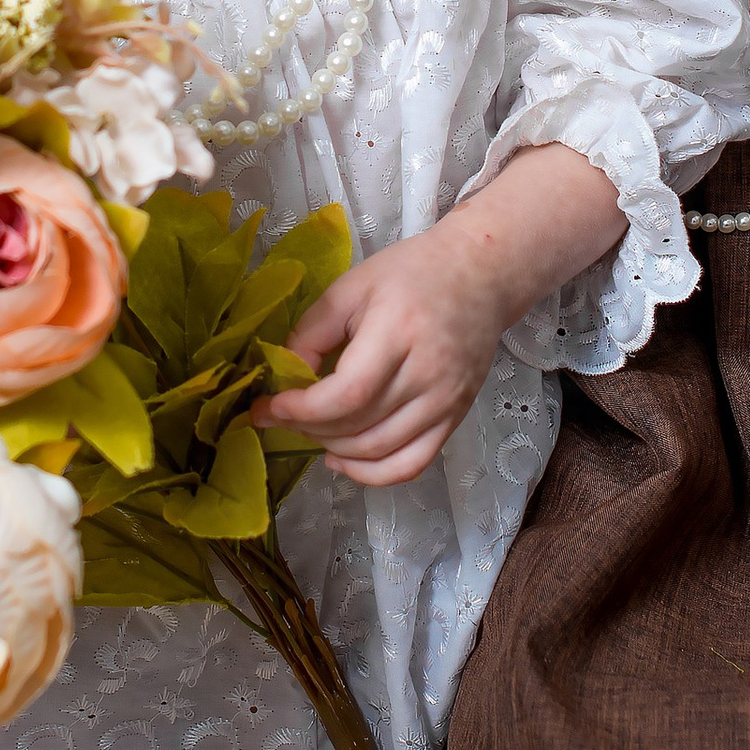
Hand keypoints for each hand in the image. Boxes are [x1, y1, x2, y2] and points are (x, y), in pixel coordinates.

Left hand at [266, 145, 623, 487]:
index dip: (302, 409)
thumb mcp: (351, 287)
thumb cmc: (411, 275)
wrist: (480, 277)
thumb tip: (287, 379)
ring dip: (332, 448)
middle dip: (307, 427)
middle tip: (279, 415)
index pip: (347, 393)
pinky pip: (411, 464)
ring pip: (379, 450)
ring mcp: (446, 401)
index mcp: (398, 332)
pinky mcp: (455, 418)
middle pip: (359, 425)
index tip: (269, 406)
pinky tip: (342, 459)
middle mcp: (428, 374)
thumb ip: (312, 332)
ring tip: (308, 430)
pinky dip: (371, 474)